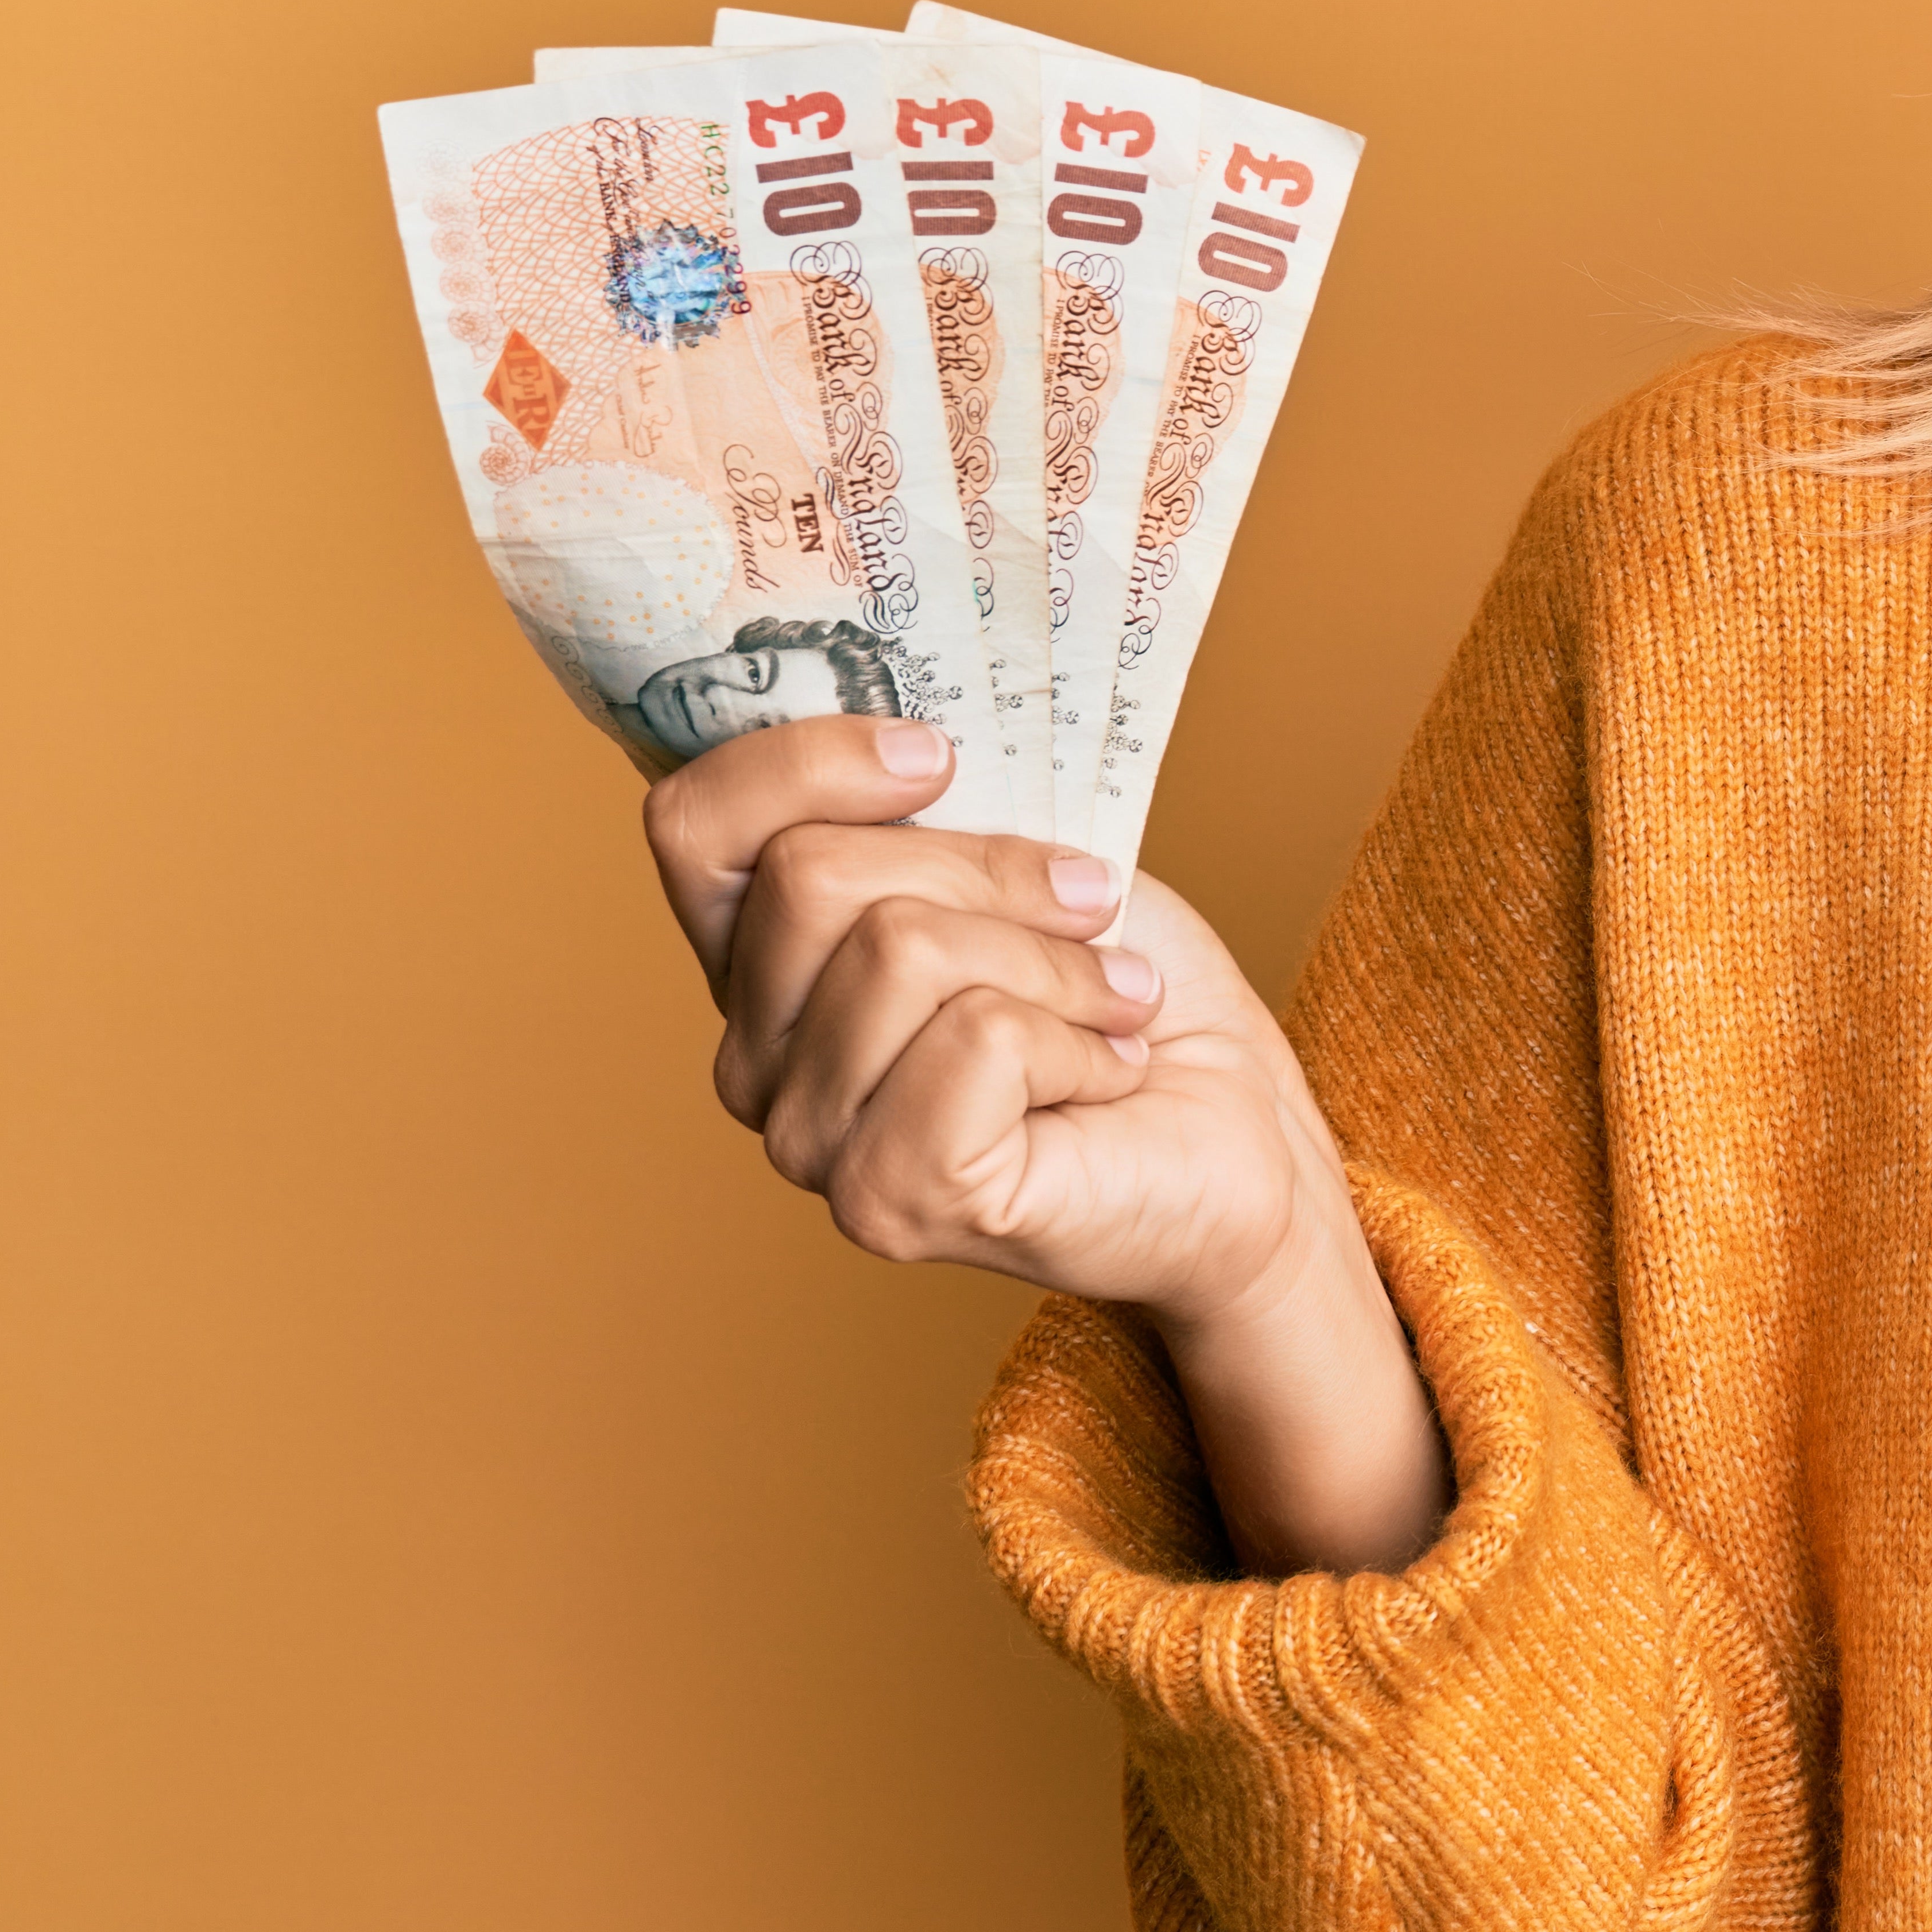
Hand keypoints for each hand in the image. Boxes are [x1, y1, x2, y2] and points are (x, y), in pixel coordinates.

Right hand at [641, 720, 1452, 1570]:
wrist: (1235, 1132)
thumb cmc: (1125, 992)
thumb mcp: (1029, 854)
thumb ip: (930, 809)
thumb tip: (908, 733)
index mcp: (762, 963)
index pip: (696, 826)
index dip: (806, 761)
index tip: (941, 756)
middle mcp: (755, 1060)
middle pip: (813, 876)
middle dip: (987, 868)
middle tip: (1091, 910)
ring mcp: (810, 1140)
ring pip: (901, 948)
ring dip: (1056, 959)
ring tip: (1114, 1003)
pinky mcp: (890, 1198)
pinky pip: (979, 1038)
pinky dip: (1078, 1034)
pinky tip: (1107, 1071)